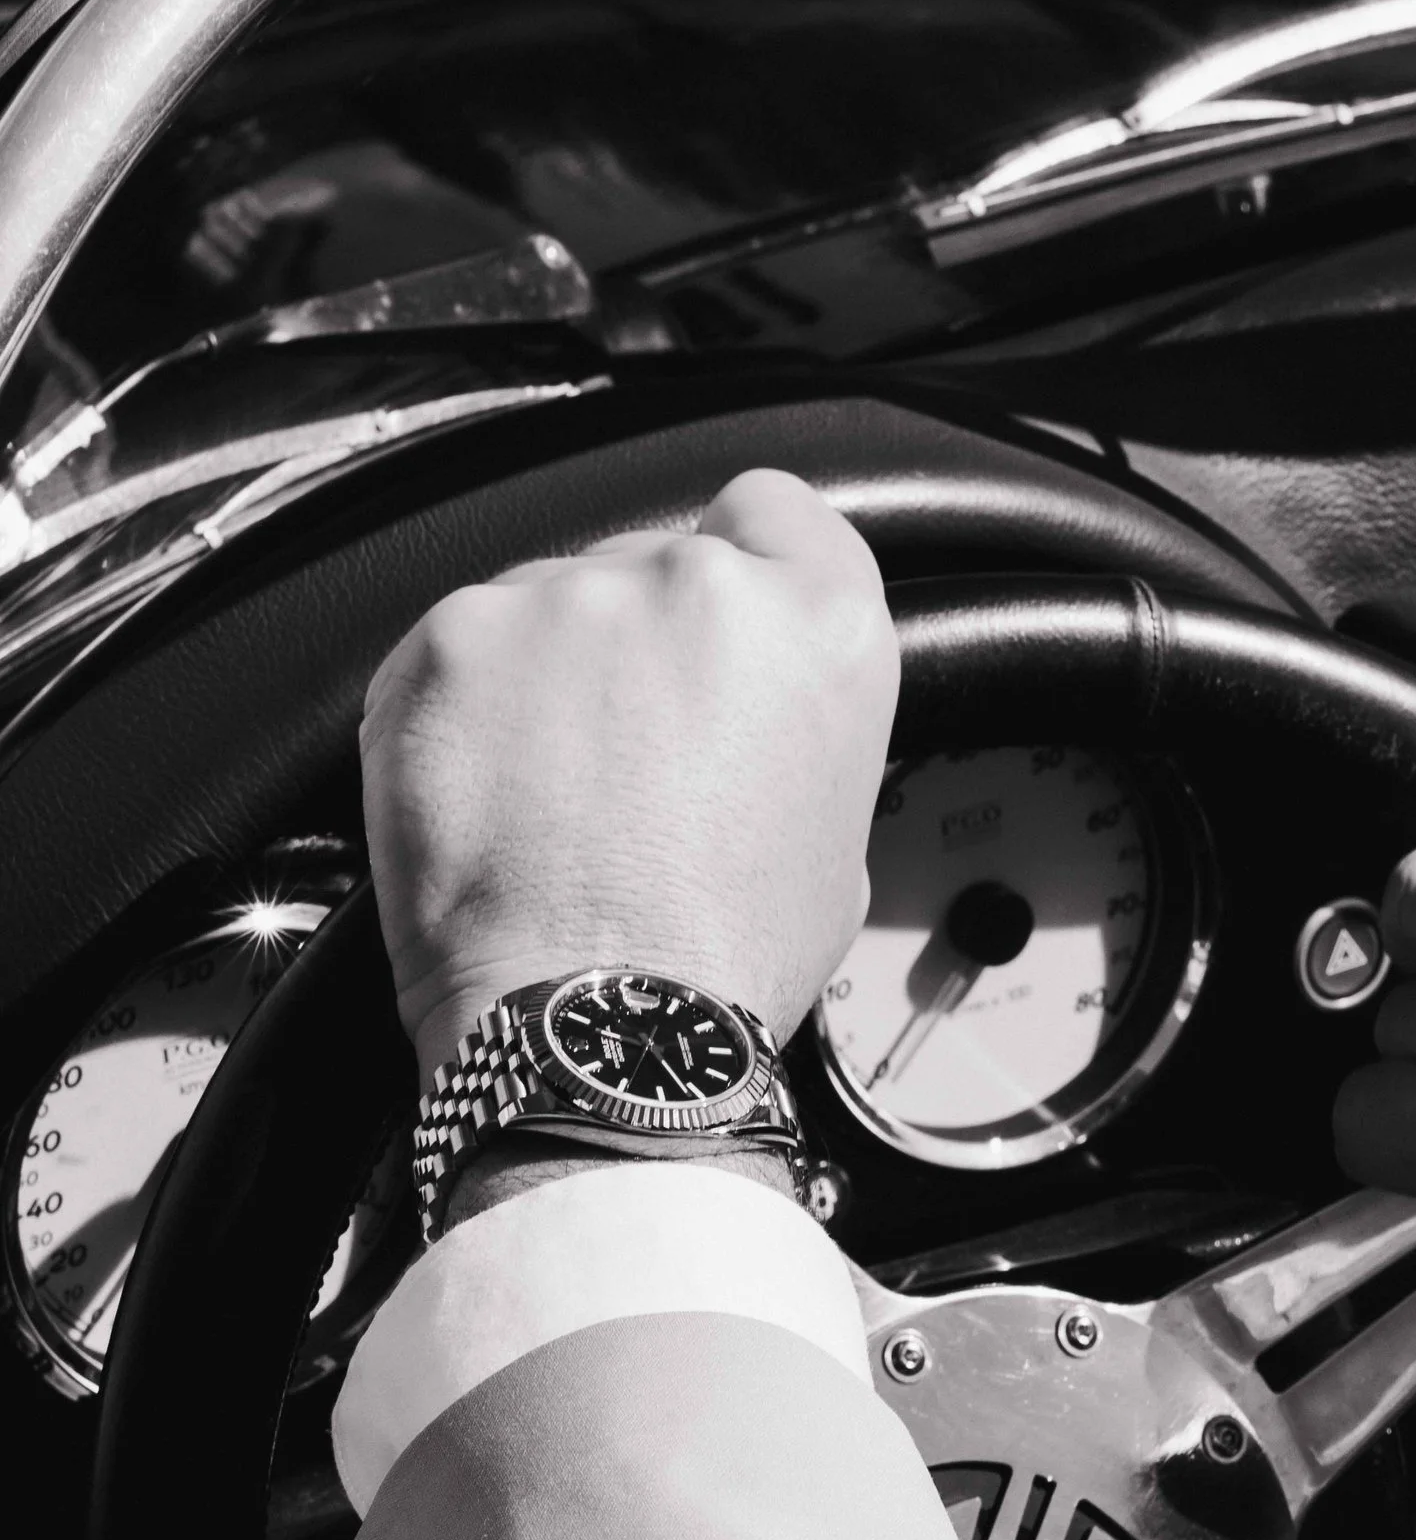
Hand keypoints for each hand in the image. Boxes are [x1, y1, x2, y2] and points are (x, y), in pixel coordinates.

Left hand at [361, 471, 897, 1082]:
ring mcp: (569, 600)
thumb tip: (746, 710)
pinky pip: (457, 648)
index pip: (776, 510)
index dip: (742, 561)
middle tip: (628, 758)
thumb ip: (794, 719)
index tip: (712, 620)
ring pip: (550, 604)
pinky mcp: (455, 637)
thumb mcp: (836, 831)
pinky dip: (460, 708)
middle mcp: (701, 585)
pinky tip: (487, 796)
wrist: (597, 1028)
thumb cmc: (719, 960)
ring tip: (550, 798)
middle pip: (654, 562)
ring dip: (545, 676)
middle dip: (635, 646)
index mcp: (820, 624)